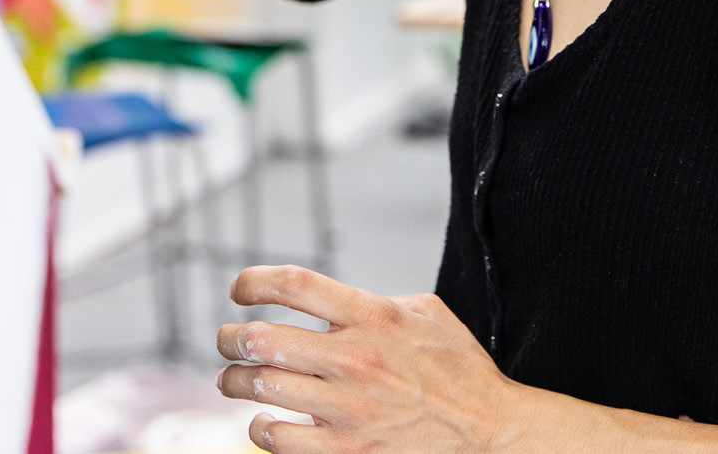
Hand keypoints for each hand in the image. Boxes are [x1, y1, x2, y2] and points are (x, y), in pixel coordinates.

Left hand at [216, 266, 526, 453]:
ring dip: (234, 380)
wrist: (490, 429)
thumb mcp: (426, 312)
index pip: (295, 285)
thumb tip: (329, 298)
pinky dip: (260, 427)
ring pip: (261, 385)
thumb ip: (374, 299)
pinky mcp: (347, 449)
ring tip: (232, 378)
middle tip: (227, 341)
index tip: (239, 290)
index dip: (254, 282)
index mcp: (373, 315)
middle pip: (262, 337)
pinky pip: (278, 438)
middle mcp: (356, 358)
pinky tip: (263, 420)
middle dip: (230, 338)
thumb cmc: (459, 368)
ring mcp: (348, 407)